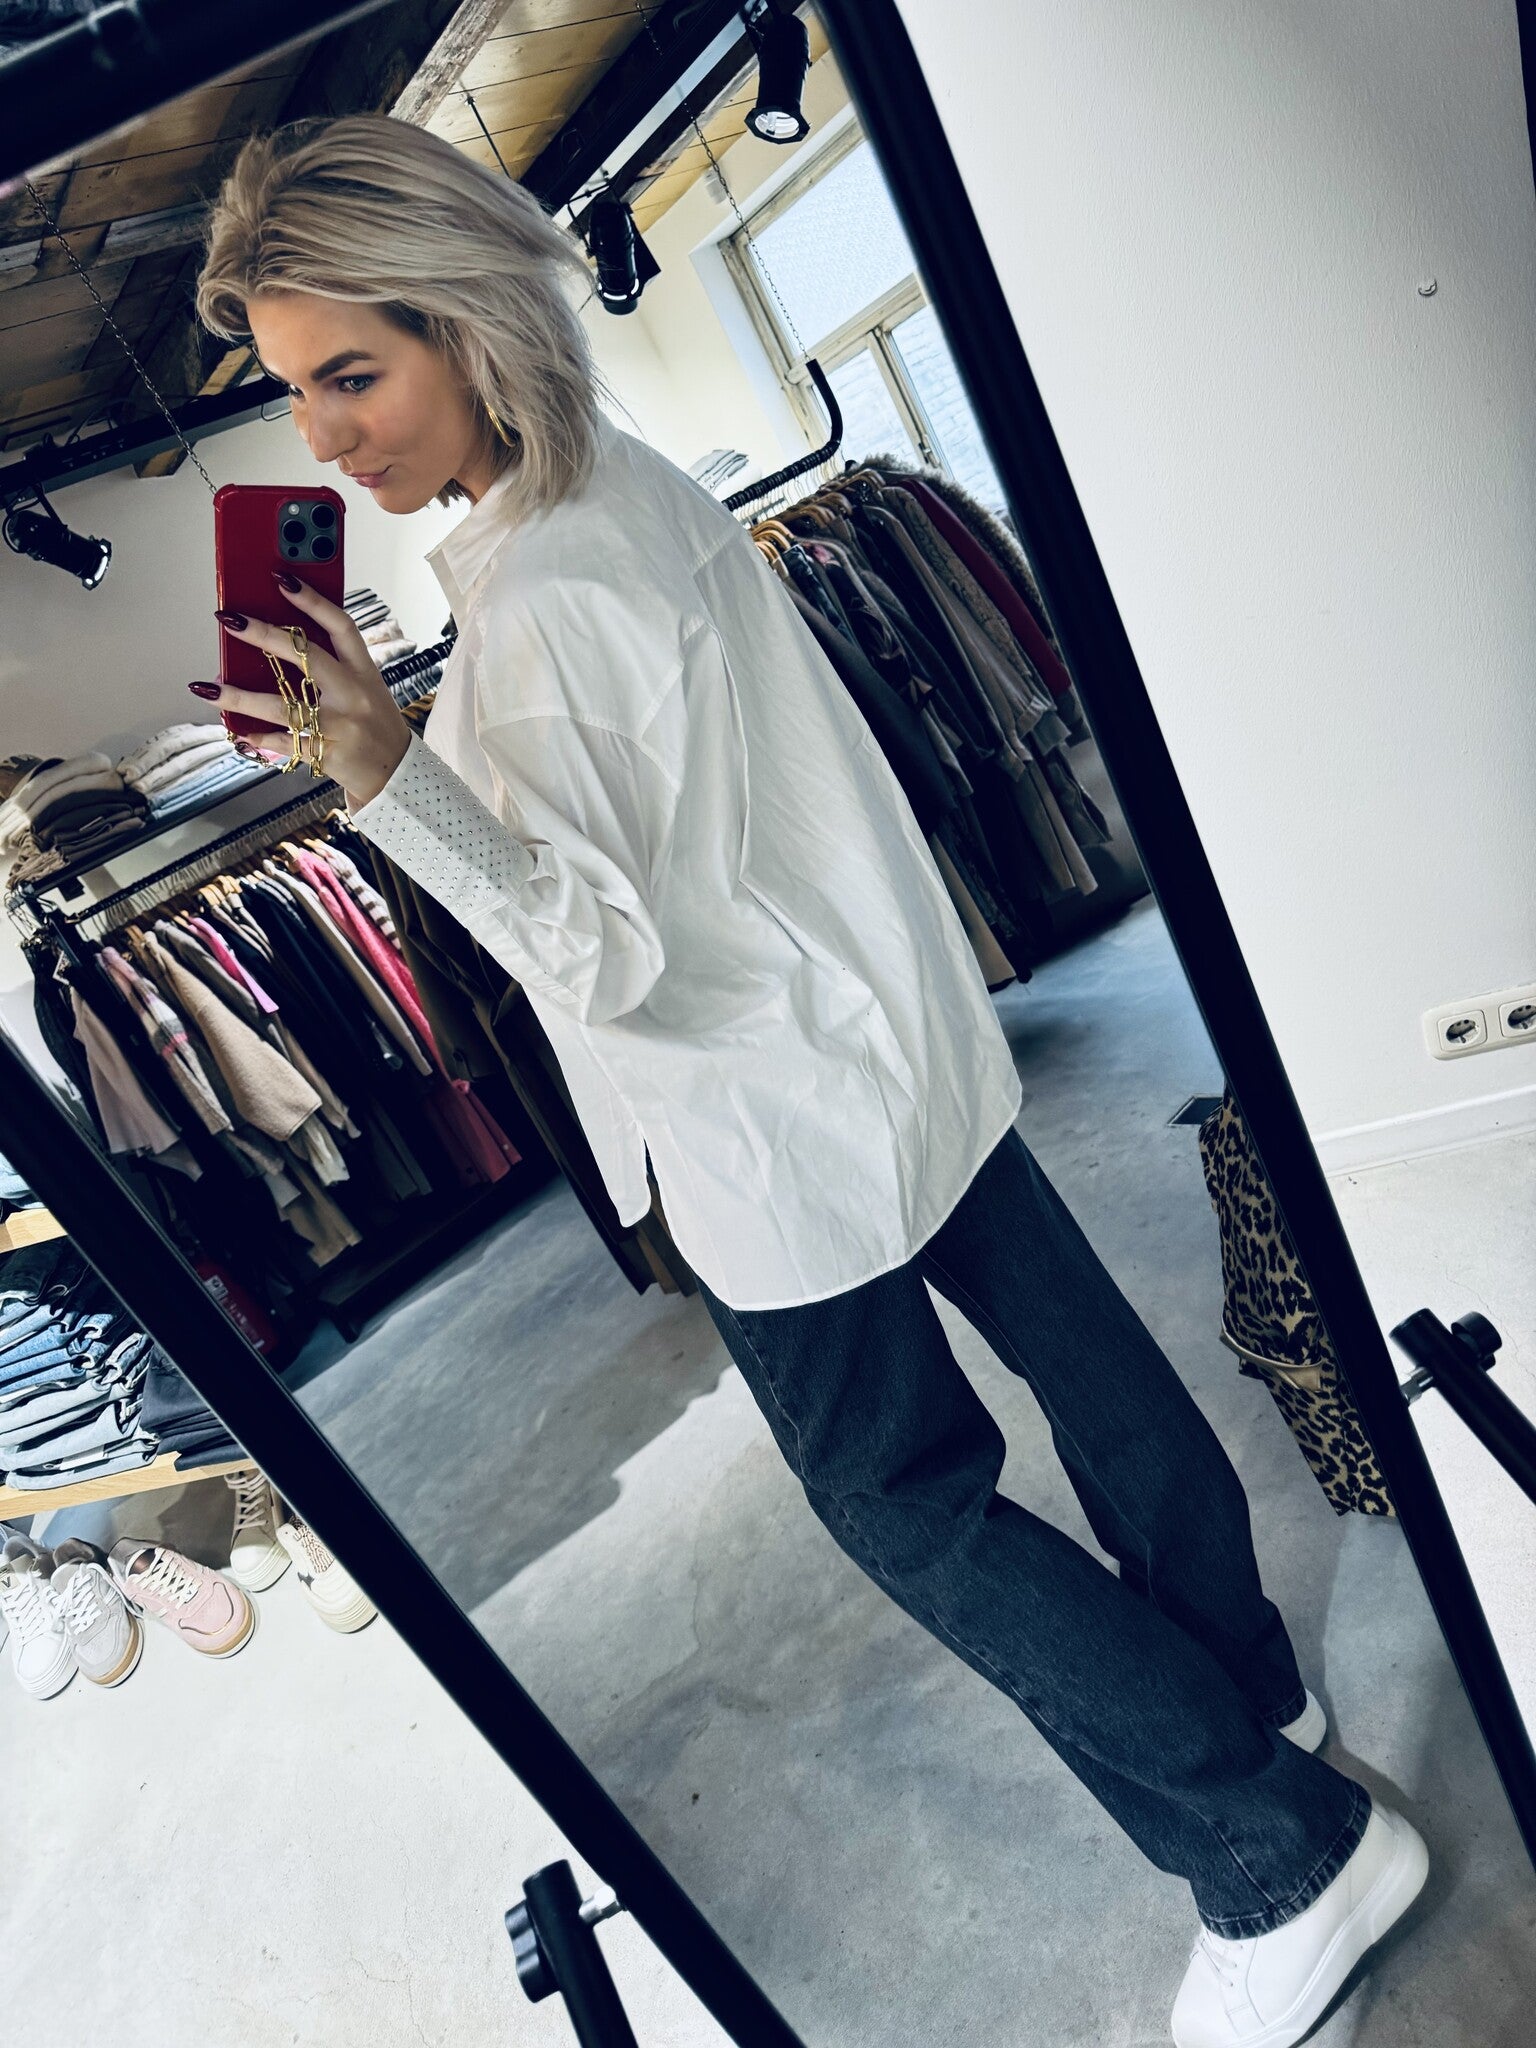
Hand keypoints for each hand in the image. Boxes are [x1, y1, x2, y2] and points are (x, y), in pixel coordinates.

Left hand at [192, 571, 411, 809]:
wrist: (398, 773)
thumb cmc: (375, 725)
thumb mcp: (366, 688)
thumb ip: (335, 666)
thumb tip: (281, 641)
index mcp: (364, 671)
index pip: (340, 626)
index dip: (312, 601)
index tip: (282, 579)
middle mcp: (353, 694)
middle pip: (306, 657)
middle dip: (264, 635)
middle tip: (230, 620)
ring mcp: (340, 725)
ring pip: (282, 706)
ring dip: (240, 697)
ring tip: (208, 688)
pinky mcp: (328, 754)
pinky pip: (286, 743)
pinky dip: (259, 738)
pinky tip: (239, 732)